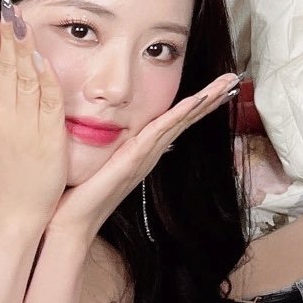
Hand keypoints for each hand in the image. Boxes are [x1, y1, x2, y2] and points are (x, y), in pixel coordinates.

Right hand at [0, 0, 66, 232]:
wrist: (14, 214)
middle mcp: (2, 118)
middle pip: (4, 69)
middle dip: (4, 36)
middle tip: (4, 6)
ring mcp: (25, 126)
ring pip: (24, 79)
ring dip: (23, 49)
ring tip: (20, 21)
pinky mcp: (48, 136)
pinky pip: (47, 101)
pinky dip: (44, 79)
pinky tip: (42, 58)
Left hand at [47, 71, 239, 239]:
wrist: (69, 223)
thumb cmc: (76, 192)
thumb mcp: (95, 159)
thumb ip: (107, 141)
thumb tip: (110, 122)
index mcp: (142, 151)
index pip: (174, 120)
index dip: (196, 102)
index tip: (216, 85)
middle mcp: (149, 153)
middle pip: (185, 119)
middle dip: (211, 98)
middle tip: (233, 79)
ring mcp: (144, 156)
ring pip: (180, 122)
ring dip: (204, 102)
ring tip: (225, 85)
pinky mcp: (134, 160)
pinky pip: (161, 132)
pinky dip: (180, 115)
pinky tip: (196, 101)